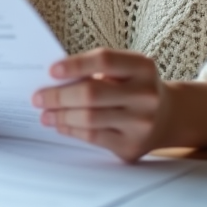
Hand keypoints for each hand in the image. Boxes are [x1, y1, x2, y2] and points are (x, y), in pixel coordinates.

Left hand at [32, 49, 169, 162]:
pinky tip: (61, 125)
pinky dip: (72, 130)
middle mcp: (145, 95)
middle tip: (38, 97)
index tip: (51, 70)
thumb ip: (97, 70)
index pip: (105, 60)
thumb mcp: (127, 70)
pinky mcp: (131, 146)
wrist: (169, 116)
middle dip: (58, 96)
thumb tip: (54, 81)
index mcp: (143, 68)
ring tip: (45, 113)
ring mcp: (141, 123)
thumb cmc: (136, 87)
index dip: (75, 64)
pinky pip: (93, 137)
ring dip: (60, 116)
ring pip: (89, 119)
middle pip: (92, 93)